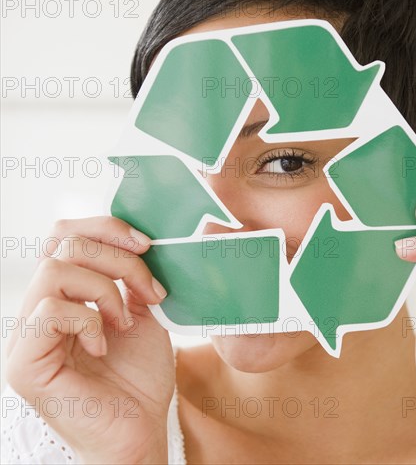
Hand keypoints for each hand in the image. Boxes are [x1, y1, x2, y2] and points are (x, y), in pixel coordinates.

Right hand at [6, 217, 173, 463]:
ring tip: (125, 320)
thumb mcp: (142, 311)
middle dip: (118, 258)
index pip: (64, 234)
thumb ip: (130, 276)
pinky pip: (49, 310)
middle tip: (150, 288)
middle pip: (62, 243)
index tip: (146, 244)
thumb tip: (136, 238)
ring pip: (55, 269)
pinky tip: (104, 342)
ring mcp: (26, 336)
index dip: (105, 228)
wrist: (140, 428)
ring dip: (106, 288)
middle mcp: (38, 309)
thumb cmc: (140, 375)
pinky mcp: (24, 363)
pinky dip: (88, 319)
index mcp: (63, 293)